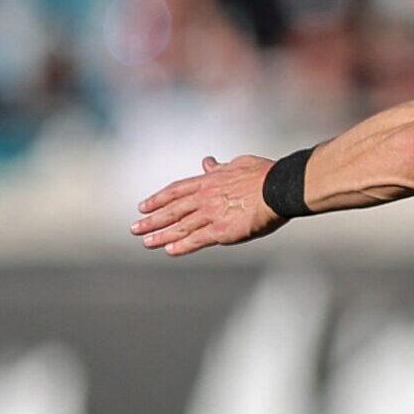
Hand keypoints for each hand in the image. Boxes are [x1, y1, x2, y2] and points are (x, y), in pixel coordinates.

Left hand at [131, 156, 285, 255]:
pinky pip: (197, 240)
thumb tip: (207, 162)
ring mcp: (211, 215)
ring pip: (180, 226)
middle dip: (151, 220)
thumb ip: (220, 167)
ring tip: (146, 242)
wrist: (279, 188)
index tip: (143, 206)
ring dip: (161, 235)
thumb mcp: (238, 164)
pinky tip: (169, 251)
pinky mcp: (222, 231)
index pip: (176, 191)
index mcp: (208, 181)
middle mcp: (204, 198)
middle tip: (134, 228)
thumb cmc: (265, 174)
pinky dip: (182, 246)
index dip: (157, 199)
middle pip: (172, 210)